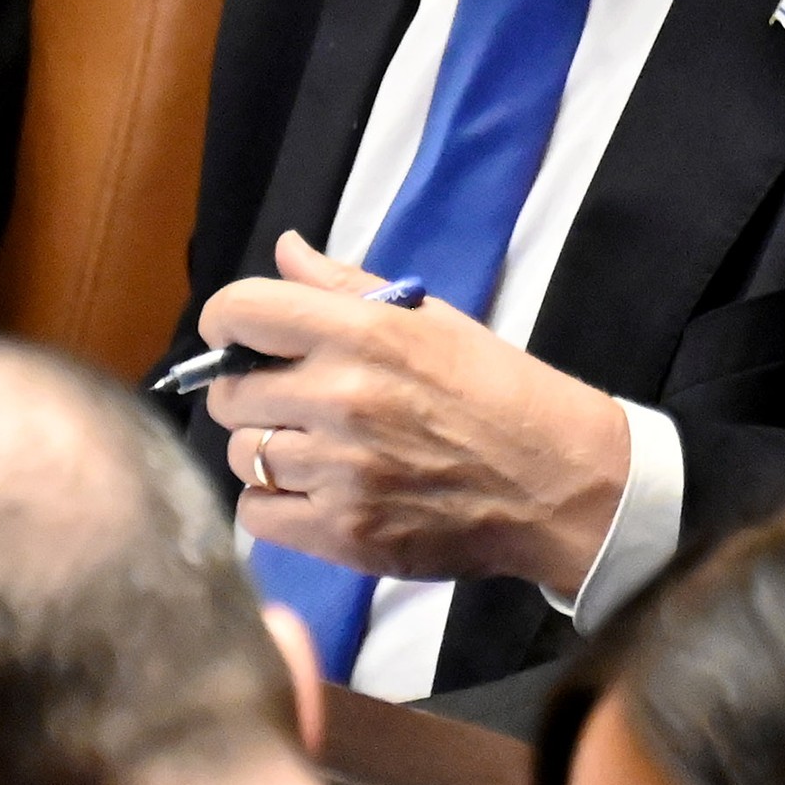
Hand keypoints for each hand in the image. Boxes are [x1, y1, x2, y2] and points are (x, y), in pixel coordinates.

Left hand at [202, 232, 630, 596]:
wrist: (556, 481)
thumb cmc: (497, 391)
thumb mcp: (431, 320)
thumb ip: (347, 287)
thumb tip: (286, 251)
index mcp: (361, 333)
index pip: (241, 311)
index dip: (229, 322)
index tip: (242, 337)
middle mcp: (341, 397)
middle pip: (230, 393)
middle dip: (250, 393)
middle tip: (290, 402)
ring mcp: (340, 470)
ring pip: (242, 456)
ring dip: (267, 451)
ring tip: (315, 451)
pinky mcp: (343, 532)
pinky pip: (256, 514)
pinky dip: (275, 505)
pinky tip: (316, 492)